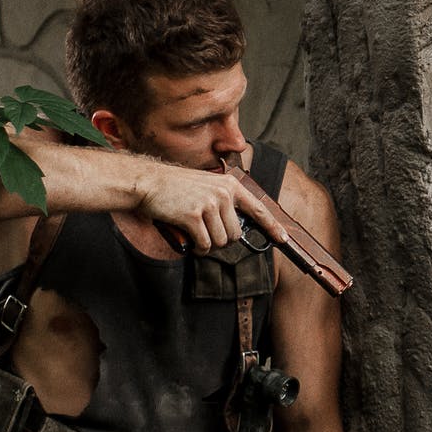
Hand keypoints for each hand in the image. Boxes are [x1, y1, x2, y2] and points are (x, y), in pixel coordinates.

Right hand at [135, 163, 286, 253]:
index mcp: (230, 185)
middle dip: (221, 240)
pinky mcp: (194, 216)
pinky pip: (205, 244)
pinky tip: (190, 241)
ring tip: (194, 233)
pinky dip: (197, 248)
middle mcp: (223, 194)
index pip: (258, 209)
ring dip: (207, 245)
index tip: (283, 239)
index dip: (272, 227)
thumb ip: (224, 202)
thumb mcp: (207, 186)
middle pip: (235, 235)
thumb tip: (236, 229)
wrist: (148, 182)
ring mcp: (209, 204)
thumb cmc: (175, 188)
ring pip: (220, 242)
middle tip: (205, 233)